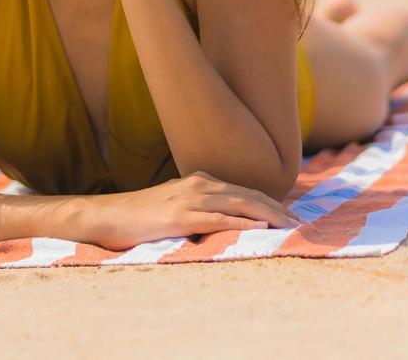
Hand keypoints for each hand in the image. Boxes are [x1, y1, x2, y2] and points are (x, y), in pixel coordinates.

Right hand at [84, 170, 305, 251]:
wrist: (105, 216)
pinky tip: (260, 227)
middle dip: (278, 208)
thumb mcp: (173, 206)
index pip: (244, 190)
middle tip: (301, 223)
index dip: (271, 202)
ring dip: (269, 214)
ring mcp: (188, 198)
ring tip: (290, 226)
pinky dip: (243, 221)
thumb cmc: (138, 216)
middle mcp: (198, 184)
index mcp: (198, 181)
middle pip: (249, 194)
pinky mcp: (179, 216)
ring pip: (239, 203)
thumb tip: (223, 220)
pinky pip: (218, 218)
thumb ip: (198, 208)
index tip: (292, 216)